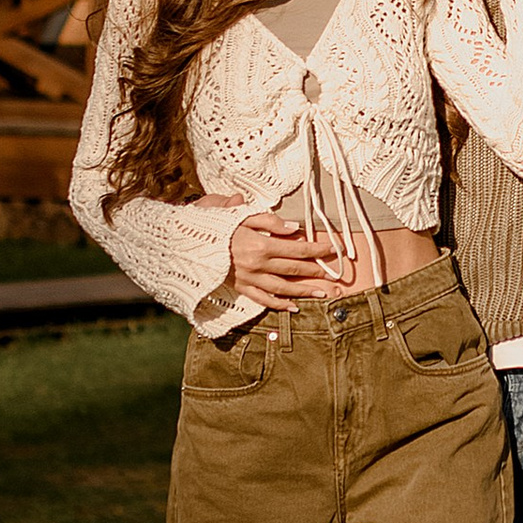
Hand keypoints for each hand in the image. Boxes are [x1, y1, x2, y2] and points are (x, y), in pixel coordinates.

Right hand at [226, 207, 353, 297]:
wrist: (187, 243)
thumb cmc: (216, 225)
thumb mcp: (241, 214)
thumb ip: (269, 220)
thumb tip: (294, 228)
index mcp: (259, 244)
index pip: (296, 249)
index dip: (316, 249)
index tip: (333, 250)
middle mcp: (256, 265)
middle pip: (293, 270)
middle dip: (315, 272)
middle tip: (334, 275)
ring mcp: (248, 279)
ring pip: (282, 288)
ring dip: (303, 291)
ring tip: (322, 293)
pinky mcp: (240, 288)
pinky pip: (262, 299)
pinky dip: (279, 305)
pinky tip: (293, 307)